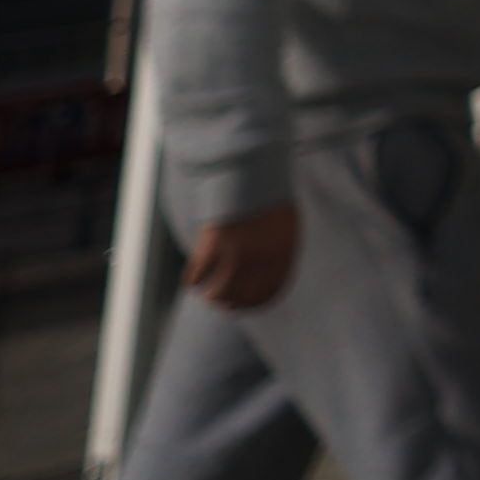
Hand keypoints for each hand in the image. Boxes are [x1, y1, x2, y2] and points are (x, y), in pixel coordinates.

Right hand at [185, 202, 301, 309]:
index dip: (256, 304)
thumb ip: (280, 253)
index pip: (269, 293)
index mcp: (282, 254)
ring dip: (211, 297)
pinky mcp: (212, 246)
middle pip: (242, 298)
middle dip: (232, 304)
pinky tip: (192, 280)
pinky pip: (196, 275)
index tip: (247, 307)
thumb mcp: (287, 226)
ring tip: (208, 295)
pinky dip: (192, 280)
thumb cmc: (269, 199)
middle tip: (224, 304)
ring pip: (217, 293)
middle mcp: (260, 260)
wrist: (251, 173)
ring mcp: (235, 254)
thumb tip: (270, 278)